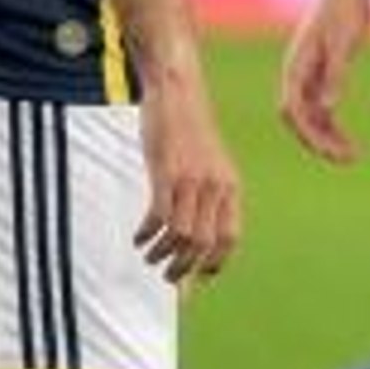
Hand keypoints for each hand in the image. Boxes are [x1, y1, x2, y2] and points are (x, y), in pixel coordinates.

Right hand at [135, 77, 240, 283]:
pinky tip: (138, 238)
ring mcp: (191, 181)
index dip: (214, 263)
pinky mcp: (166, 172)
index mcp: (231, 188)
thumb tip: (197, 234)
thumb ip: (210, 196)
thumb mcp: (211, 165)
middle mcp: (216, 188)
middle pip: (204, 244)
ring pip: (182, 236)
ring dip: (163, 254)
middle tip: (169, 277)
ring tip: (150, 257)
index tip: (198, 276)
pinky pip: (159, 217)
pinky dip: (147, 234)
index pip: (229, 239)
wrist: (177, 91)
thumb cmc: (189, 130)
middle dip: (185, 268)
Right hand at [279, 0, 369, 162]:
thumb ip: (335, 77)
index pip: (293, 110)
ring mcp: (306, 79)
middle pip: (299, 120)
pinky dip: (333, 128)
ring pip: (312, 119)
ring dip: (328, 139)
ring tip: (353, 157)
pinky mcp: (319, 79)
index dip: (309, 133)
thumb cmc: (343, 16)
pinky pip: (321, 112)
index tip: (330, 151)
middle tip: (346, 160)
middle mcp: (296, 77)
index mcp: (295, 69)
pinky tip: (349, 143)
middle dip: (319, 142)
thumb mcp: (342, 47)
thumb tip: (329, 108)